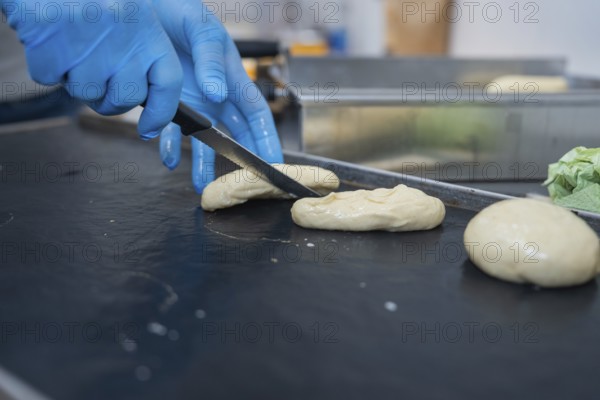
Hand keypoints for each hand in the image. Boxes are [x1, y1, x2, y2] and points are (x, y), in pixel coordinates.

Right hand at [1, 0, 181, 138]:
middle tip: (97, 76)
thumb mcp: (131, 12)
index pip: (169, 84)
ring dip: (76, 80)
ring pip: (87, 95)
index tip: (149, 129)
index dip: (161, 113)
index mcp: (149, 29)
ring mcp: (88, 45)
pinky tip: (50, 40)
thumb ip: (144, 54)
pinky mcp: (52, 48)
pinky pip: (50, 79)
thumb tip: (153, 111)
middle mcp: (124, 40)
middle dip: (110, 99)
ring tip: (72, 47)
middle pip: (125, 100)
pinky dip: (47, 66)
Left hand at [152, 0, 282, 192]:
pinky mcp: (168, 101)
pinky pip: (171, 129)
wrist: (145, 8)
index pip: (256, 115)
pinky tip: (167, 158)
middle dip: (238, 162)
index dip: (267, 140)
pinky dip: (169, 145)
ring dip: (203, 163)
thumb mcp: (201, 29)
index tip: (275, 165)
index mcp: (232, 78)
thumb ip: (210, 59)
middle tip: (242, 188)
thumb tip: (217, 93)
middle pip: (234, 134)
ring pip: (203, 139)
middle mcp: (216, 95)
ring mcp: (192, 101)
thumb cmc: (180, 11)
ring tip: (201, 187)